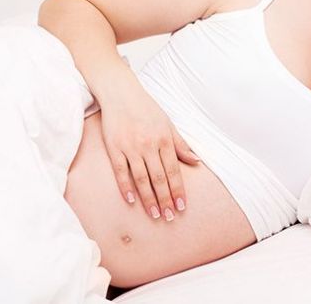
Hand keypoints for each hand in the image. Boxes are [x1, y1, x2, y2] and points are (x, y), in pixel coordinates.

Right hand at [98, 77, 200, 221]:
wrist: (121, 93)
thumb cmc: (147, 109)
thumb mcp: (168, 124)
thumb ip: (181, 145)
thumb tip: (196, 161)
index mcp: (164, 139)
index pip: (174, 171)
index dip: (178, 190)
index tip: (182, 206)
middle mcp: (149, 145)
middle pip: (159, 178)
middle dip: (166, 199)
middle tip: (170, 217)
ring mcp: (130, 147)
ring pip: (141, 178)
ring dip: (149, 198)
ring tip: (155, 214)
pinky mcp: (114, 147)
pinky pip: (120, 171)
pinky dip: (126, 187)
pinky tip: (132, 200)